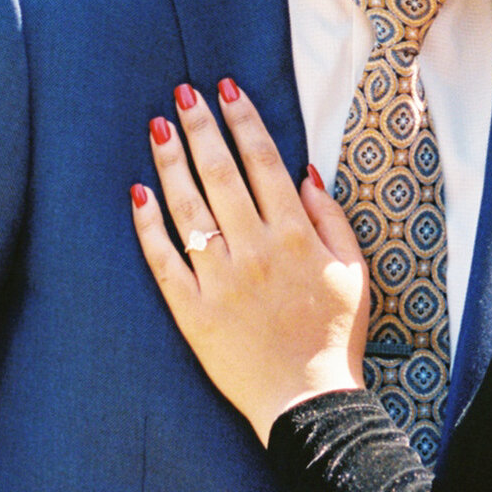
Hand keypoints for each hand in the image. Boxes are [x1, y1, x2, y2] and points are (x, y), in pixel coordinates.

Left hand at [130, 81, 370, 443]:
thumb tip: (306, 171)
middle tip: (181, 92)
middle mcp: (254, 249)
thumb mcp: (353, 271)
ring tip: (157, 127)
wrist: (310, 404)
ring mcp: (219, 280)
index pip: (263, 160)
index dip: (243, 119)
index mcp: (295, 235)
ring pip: (188, 207)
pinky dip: (149, 225)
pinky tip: (138, 193)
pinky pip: (163, 260)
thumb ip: (331, 218)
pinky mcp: (192, 311)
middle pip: (220, 173)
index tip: (225, 87)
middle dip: (200, 126)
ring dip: (171, 162)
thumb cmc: (336, 336)